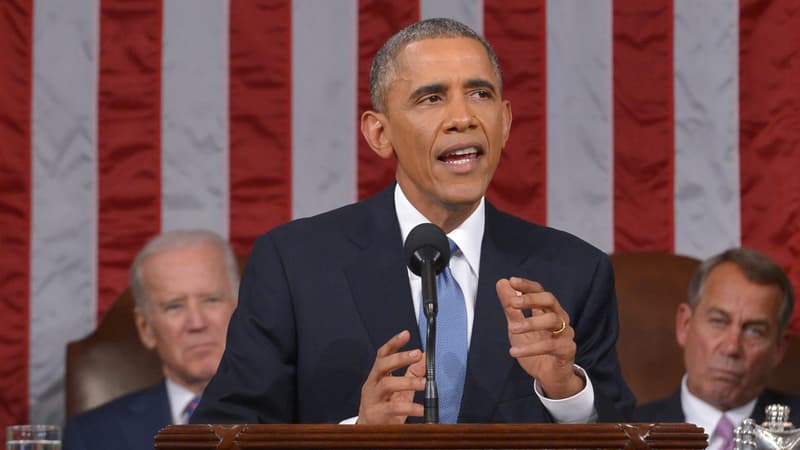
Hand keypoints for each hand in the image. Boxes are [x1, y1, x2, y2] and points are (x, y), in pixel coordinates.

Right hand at [357, 330, 425, 423]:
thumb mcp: (399, 389)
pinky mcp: (377, 414)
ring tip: (424, 383)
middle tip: (416, 354)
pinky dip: (410, 407)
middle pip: (382, 365)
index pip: (383, 354)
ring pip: (387, 385)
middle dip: (400, 358)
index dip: (394, 343)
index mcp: (378, 375)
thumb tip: (424, 358)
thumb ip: (411, 373)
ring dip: (407, 382)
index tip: (406, 334)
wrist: (370, 431)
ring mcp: (373, 398)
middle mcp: (372, 384)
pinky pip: (393, 408)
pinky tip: (421, 408)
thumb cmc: (384, 408)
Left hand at [496, 277, 583, 398]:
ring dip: (530, 323)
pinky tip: (515, 351)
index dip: (527, 286)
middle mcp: (559, 318)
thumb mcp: (517, 326)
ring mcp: (565, 333)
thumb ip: (510, 307)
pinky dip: (531, 348)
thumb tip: (502, 283)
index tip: (512, 281)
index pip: (540, 291)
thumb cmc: (536, 348)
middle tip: (513, 302)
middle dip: (531, 299)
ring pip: (552, 321)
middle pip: (550, 301)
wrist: (549, 376)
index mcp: (548, 310)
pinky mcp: (567, 350)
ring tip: (512, 328)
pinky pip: (550, 346)